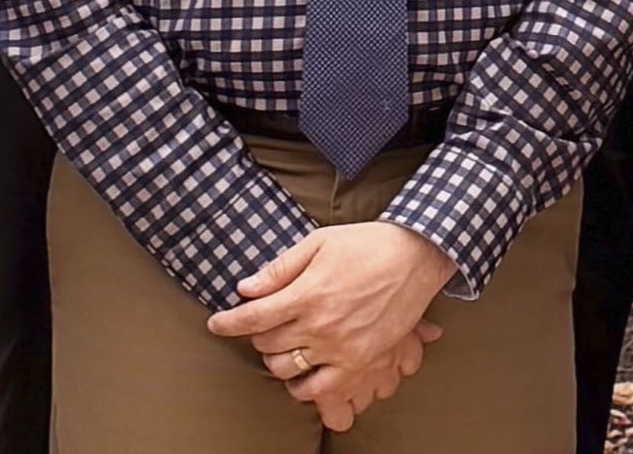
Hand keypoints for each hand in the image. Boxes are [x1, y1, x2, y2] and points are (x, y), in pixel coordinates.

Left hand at [208, 223, 455, 430]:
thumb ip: (280, 268)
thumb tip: (246, 288)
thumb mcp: (319, 243)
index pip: (254, 317)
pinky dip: (304, 387)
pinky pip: (321, 389)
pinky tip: (301, 375)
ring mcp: (340, 347)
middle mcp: (320, 324)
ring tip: (280, 348)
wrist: (416, 256)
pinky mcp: (361, 361)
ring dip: (275, 360)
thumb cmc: (366, 244)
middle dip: (256, 335)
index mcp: (307, 293)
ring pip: (287, 369)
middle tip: (261, 325)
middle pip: (267, 344)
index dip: (229, 322)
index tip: (217, 323)